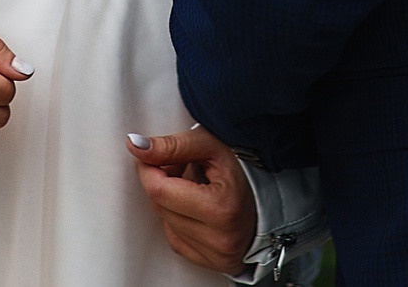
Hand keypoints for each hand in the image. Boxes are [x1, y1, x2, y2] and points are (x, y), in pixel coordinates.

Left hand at [127, 126, 255, 273]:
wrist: (270, 198)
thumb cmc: (245, 171)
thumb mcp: (211, 147)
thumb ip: (173, 146)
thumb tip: (137, 147)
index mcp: (221, 209)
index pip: (159, 190)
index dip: (148, 168)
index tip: (151, 155)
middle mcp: (219, 239)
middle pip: (160, 206)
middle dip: (160, 182)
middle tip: (179, 166)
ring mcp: (214, 255)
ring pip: (165, 222)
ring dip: (168, 200)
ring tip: (191, 185)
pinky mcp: (209, 262)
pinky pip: (175, 238)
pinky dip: (177, 219)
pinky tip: (194, 206)